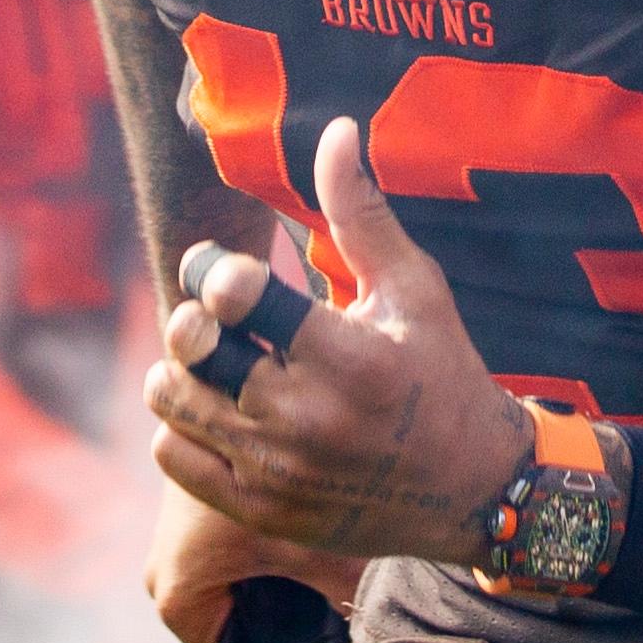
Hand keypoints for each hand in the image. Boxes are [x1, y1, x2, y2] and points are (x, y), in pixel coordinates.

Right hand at [143, 477, 366, 642]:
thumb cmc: (277, 467)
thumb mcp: (323, 547)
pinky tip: (309, 543)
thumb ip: (350, 603)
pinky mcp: (190, 524)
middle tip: (340, 608)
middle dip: (287, 639)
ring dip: (279, 600)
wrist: (230, 387)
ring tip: (329, 574)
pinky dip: (268, 568)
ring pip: (235, 609)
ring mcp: (174, 550)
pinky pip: (230, 574)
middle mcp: (164, 578)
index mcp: (179, 599)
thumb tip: (385, 642)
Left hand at [146, 118, 534, 565]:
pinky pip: (174, 457)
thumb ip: (361, 212)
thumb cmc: (440, 371)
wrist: (470, 489)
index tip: (228, 274)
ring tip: (213, 358)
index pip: (237, 293)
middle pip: (196, 345)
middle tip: (215, 314)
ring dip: (179, 368)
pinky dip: (179, 426)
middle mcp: (310, 419)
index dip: (217, 270)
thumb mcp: (414, 288)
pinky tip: (215, 410)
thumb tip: (334, 129)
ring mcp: (280, 474)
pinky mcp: (261, 512)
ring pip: (172, 399)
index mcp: (351, 358)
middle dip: (194, 315)